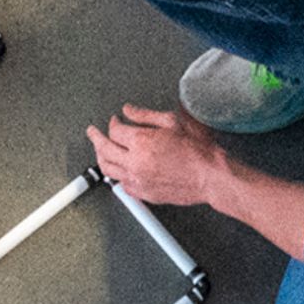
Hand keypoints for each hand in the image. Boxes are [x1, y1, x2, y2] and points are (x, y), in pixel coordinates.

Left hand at [85, 105, 235, 209]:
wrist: (210, 177)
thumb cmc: (198, 151)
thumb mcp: (173, 122)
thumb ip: (146, 115)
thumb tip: (128, 110)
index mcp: (142, 142)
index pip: (115, 130)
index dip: (112, 122)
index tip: (115, 119)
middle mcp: (135, 162)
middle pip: (104, 149)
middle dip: (96, 137)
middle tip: (92, 132)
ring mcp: (137, 179)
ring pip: (108, 169)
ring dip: (101, 157)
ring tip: (100, 150)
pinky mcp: (142, 193)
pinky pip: (121, 184)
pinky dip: (116, 175)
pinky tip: (118, 169)